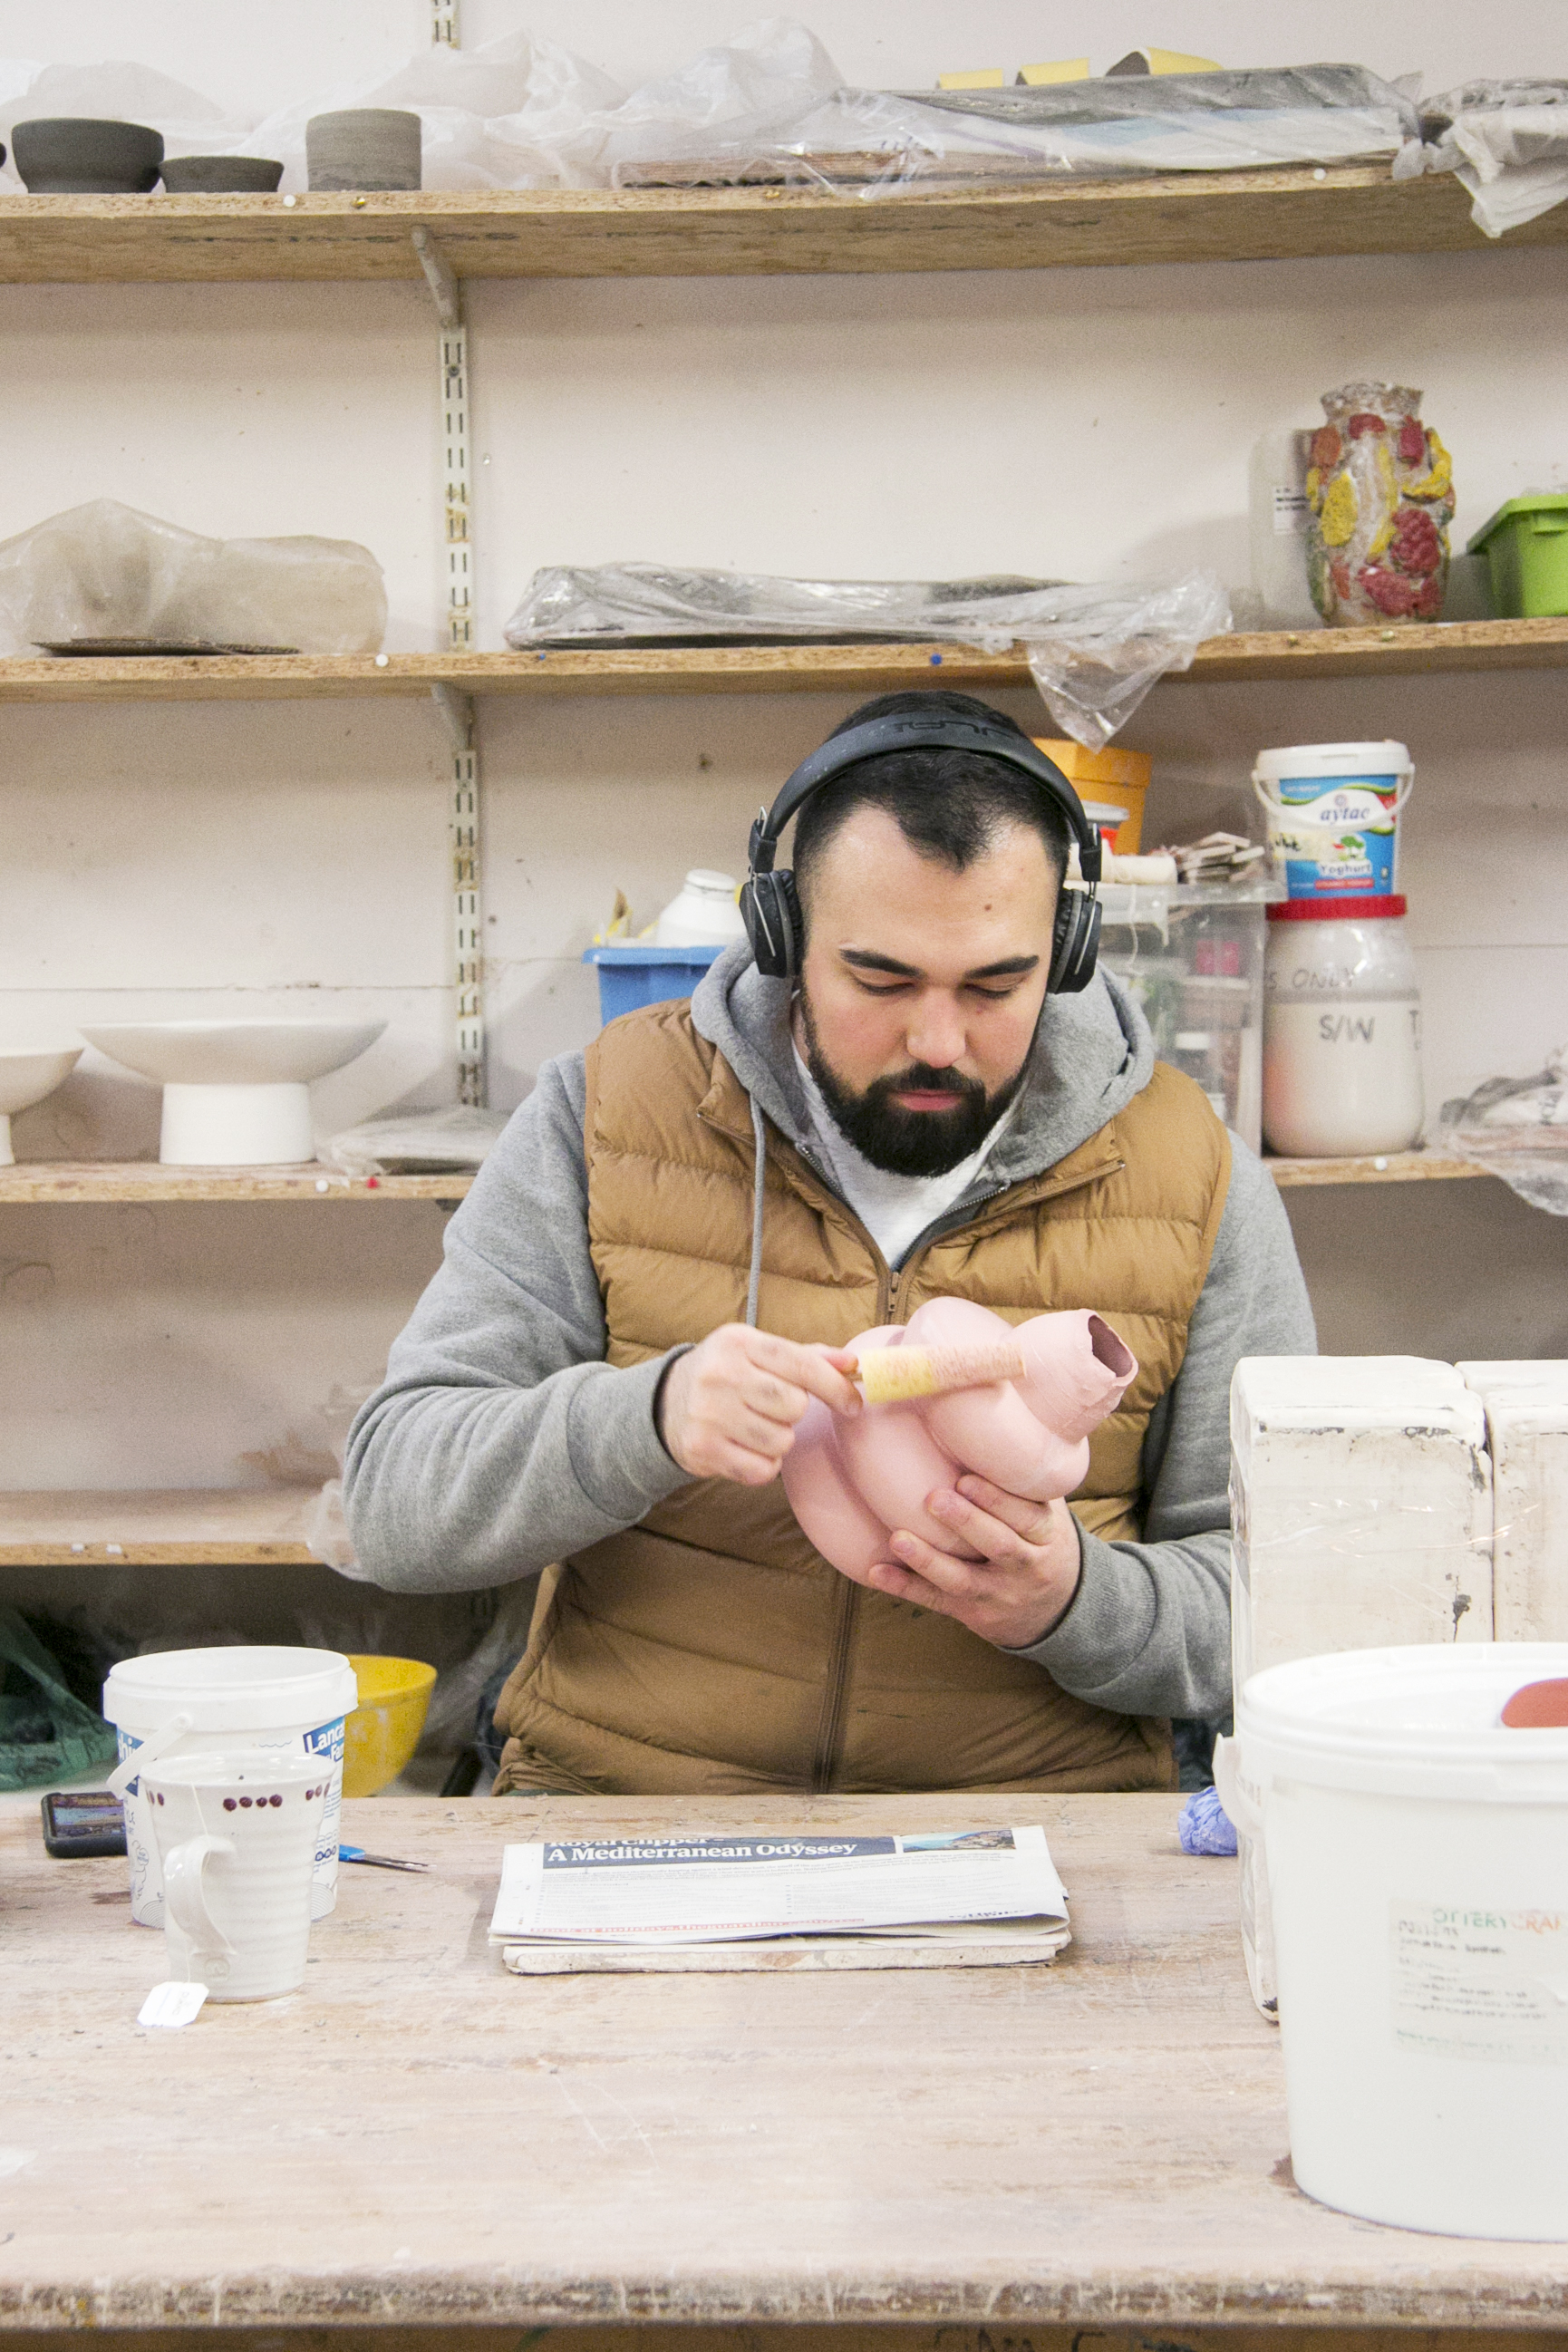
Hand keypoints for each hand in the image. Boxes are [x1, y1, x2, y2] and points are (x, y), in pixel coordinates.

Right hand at [657, 1325, 860, 1486]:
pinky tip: (744, 1448)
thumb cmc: (728, 1374)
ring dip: (778, 1441)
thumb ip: (808, 1357)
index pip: (802, 1363)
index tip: (853, 1404)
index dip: (835, 1386)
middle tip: (772, 1408)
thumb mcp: (759, 1353)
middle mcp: (720, 1374)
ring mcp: (708, 1413)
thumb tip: (853, 1364)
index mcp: (739, 1342)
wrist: (666, 1403)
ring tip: (755, 1427)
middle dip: (793, 1412)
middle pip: (794, 1406)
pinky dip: (763, 1466)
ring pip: (781, 1441)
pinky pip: (761, 1470)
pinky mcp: (702, 1449)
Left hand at [866, 1475, 1081, 1649]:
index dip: (997, 1499)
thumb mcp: (1048, 1512)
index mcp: (1046, 1534)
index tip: (966, 1479)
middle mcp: (1026, 1566)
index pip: (1027, 1517)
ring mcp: (998, 1593)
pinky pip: (937, 1601)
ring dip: (928, 1559)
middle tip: (933, 1498)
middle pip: (999, 1546)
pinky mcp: (973, 1613)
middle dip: (967, 1522)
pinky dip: (906, 1587)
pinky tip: (877, 1572)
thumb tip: (984, 1420)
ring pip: (963, 1580)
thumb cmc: (1040, 1541)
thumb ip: (1023, 1480)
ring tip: (898, 1537)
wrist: (1059, 1608)